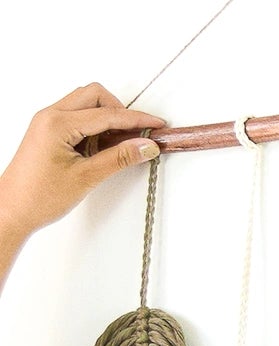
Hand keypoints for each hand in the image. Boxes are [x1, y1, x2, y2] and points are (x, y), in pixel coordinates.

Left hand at [0, 84, 163, 243]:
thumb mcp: (86, 177)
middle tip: (139, 134)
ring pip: (86, 104)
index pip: (106, 114)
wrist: (14, 208)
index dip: (136, 120)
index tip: (155, 125)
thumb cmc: (39, 195)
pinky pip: (78, 117)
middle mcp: (51, 115)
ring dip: (108, 119)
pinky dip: (96, 127)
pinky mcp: (50, 131)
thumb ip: (118, 158)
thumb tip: (144, 146)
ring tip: (123, 145)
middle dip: (120, 111)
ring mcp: (49, 121)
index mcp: (57, 123)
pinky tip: (106, 147)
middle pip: (95, 96)